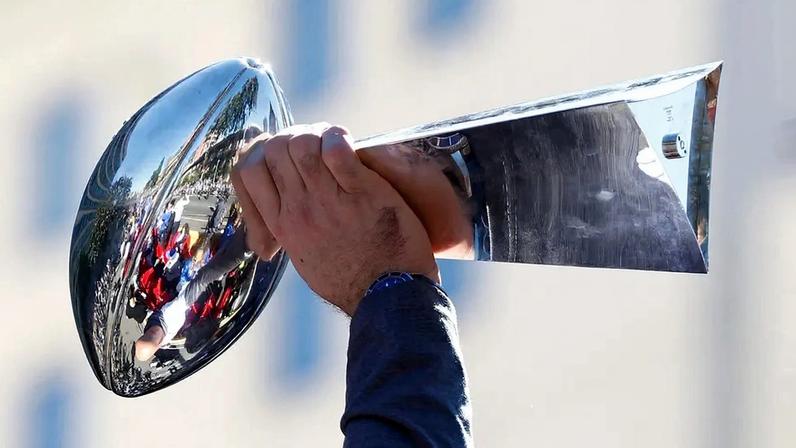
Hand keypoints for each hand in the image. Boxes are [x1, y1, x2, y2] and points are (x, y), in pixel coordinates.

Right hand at [233, 124, 438, 314]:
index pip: (247, 169)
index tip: (286, 156)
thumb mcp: (304, 258)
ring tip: (336, 144)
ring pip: (300, 144)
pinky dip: (340, 141)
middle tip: (318, 145)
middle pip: (273, 148)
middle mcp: (298, 209)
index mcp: (282, 224)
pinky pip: (338, 152)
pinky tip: (351, 145)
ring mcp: (328, 200)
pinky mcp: (362, 193)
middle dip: (294, 136)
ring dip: (317, 135)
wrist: (387, 299)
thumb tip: (278, 220)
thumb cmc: (350, 281)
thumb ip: (290, 231)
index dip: (263, 150)